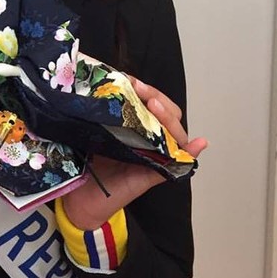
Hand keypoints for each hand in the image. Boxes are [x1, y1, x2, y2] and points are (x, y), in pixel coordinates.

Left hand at [61, 79, 207, 229]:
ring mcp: (155, 157)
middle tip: (139, 88)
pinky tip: (198, 144)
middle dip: (156, 97)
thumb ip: (101, 114)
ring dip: (168, 118)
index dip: (146, 90)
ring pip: (174, 134)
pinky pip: (178, 164)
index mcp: (136, 127)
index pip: (153, 102)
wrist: (78, 198)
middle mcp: (149, 140)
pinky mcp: (153, 176)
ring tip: (154, 105)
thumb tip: (100, 87)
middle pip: (168, 114)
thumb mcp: (92, 131)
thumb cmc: (85, 163)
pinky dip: (190, 153)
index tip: (130, 79)